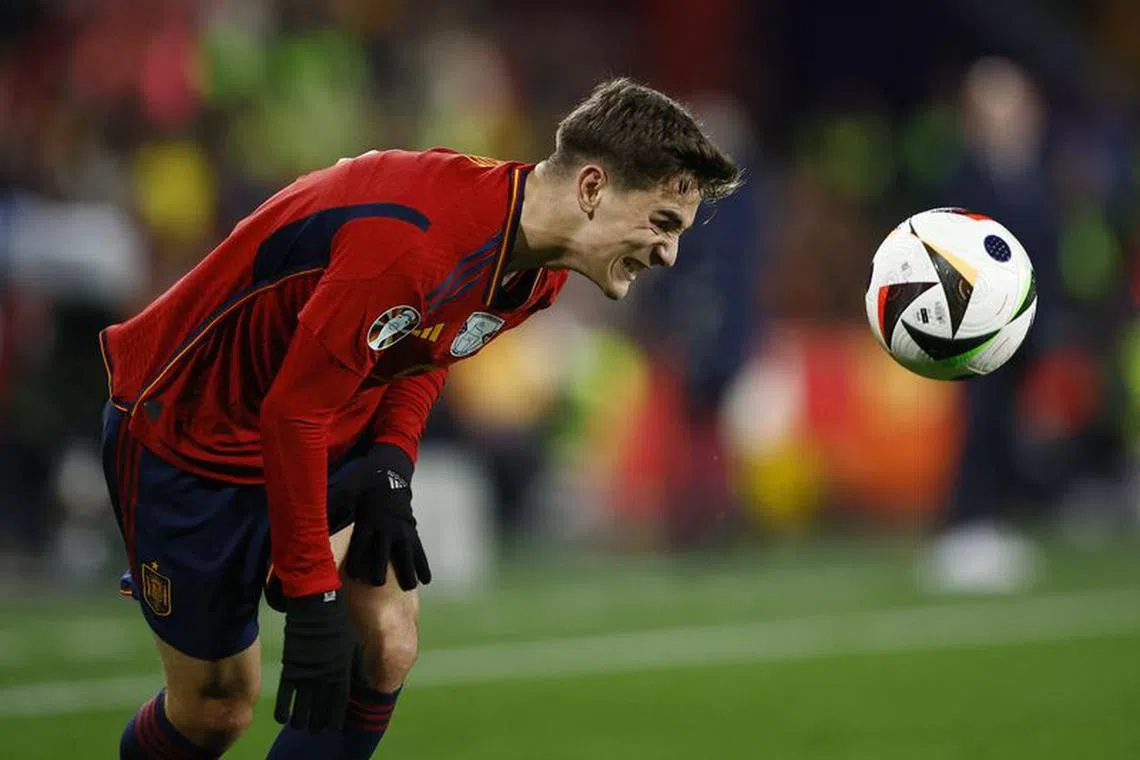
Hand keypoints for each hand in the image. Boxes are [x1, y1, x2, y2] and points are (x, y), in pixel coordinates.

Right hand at [275, 591, 353, 731]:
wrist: (317, 606)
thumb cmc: (338, 624)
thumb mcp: (353, 645)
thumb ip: (357, 667)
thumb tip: (364, 683)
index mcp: (342, 671)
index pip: (340, 702)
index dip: (336, 717)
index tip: (334, 727)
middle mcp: (324, 677)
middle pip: (320, 708)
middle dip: (318, 722)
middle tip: (315, 729)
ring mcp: (306, 673)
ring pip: (303, 705)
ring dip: (302, 720)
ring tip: (301, 727)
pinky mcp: (290, 667)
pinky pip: (285, 694)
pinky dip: (283, 708)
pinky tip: (282, 719)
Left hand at [341, 446, 430, 588]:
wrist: (389, 476)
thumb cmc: (361, 488)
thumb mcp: (344, 493)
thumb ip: (329, 509)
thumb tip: (305, 520)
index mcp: (369, 521)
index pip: (362, 545)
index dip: (357, 561)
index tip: (354, 576)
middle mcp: (387, 527)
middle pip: (384, 553)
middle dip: (380, 569)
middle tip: (377, 583)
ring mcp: (402, 530)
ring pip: (406, 554)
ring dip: (408, 571)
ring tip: (409, 587)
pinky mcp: (412, 531)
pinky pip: (419, 550)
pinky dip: (423, 565)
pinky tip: (426, 580)